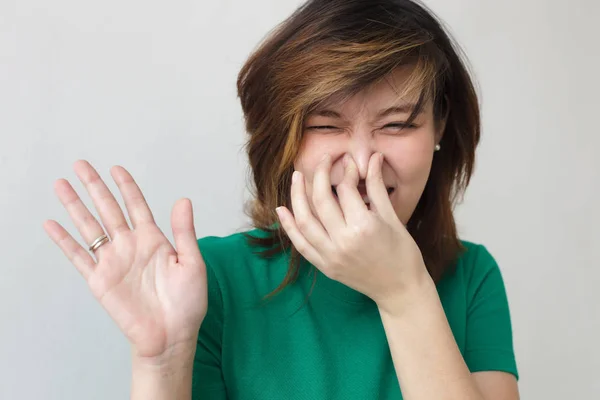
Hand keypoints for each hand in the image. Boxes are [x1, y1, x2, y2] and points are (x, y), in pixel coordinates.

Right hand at [43, 160, 206, 362]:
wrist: (171, 336)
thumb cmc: (187, 303)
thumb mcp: (192, 263)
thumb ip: (184, 232)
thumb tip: (183, 200)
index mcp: (154, 240)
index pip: (136, 205)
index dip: (126, 186)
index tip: (116, 168)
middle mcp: (130, 246)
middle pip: (108, 209)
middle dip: (94, 186)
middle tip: (80, 165)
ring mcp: (113, 262)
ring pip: (89, 227)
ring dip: (75, 206)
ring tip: (61, 185)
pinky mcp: (99, 280)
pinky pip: (78, 257)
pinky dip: (64, 241)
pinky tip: (51, 224)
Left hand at [275, 153, 430, 311]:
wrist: (401, 290)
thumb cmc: (403, 253)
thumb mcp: (392, 217)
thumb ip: (377, 187)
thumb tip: (373, 157)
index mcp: (363, 227)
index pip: (346, 190)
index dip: (347, 171)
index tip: (348, 162)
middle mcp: (343, 241)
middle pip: (321, 200)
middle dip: (320, 174)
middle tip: (324, 160)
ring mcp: (330, 256)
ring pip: (304, 220)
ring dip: (297, 196)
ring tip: (297, 177)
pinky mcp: (324, 266)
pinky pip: (300, 244)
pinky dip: (288, 227)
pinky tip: (281, 209)